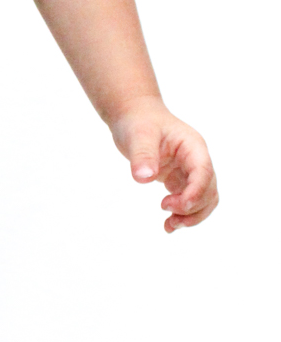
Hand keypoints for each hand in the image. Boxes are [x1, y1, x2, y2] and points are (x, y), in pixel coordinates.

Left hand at [109, 98, 217, 231]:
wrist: (134, 116)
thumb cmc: (138, 121)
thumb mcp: (138, 135)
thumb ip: (142, 156)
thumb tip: (144, 178)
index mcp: (192, 146)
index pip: (203, 172)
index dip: (195, 192)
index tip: (176, 206)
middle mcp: (196, 160)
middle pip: (209, 190)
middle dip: (193, 208)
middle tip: (169, 215)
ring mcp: (189, 171)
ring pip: (204, 199)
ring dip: (192, 216)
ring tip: (169, 225)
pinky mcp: (179, 179)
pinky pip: (189, 201)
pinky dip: (182, 214)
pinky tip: (168, 225)